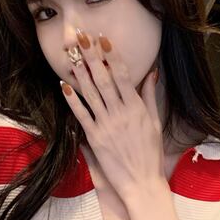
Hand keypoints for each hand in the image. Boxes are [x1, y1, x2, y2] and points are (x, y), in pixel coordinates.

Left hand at [60, 27, 163, 205]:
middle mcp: (120, 113)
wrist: (142, 183)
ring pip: (91, 93)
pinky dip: (72, 99)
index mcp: (137, 108)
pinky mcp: (95, 138)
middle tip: (81, 37)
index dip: (111, 55)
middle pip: (103, 79)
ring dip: (80, 71)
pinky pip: (81, 114)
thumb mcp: (154, 122)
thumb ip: (149, 96)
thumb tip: (151, 72)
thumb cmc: (150, 154)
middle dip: (91, 56)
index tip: (103, 38)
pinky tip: (65, 84)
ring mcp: (106, 125)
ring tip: (71, 53)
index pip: (122, 75)